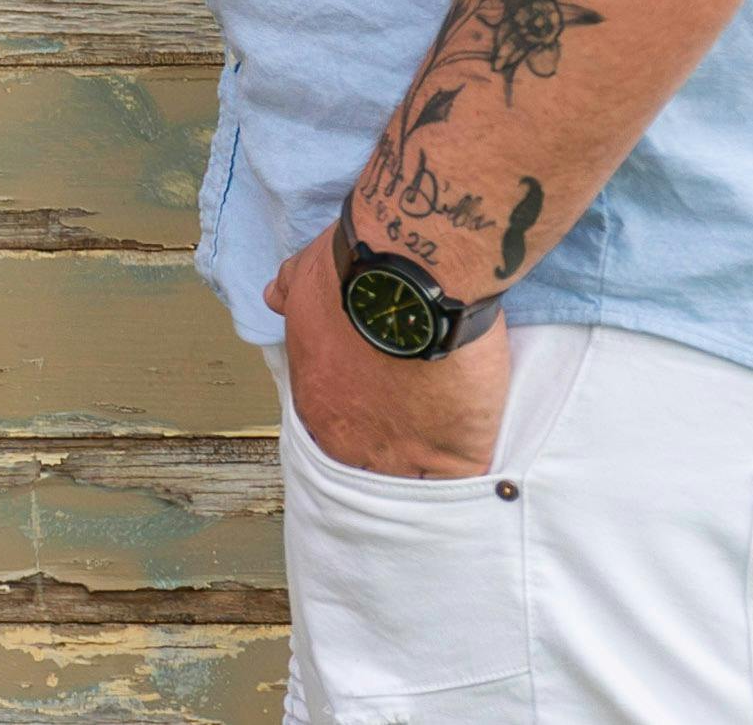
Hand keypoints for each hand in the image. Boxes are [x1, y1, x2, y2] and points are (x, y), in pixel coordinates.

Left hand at [271, 228, 506, 479]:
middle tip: (413, 434)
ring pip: (411, 481)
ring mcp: (404, 451)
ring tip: (445, 455)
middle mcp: (351, 438)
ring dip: (425, 470)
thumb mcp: (309, 277)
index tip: (376, 410)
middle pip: (367, 466)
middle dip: (387, 454)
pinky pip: (461, 478)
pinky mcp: (456, 452)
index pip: (331, 431)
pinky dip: (469, 469)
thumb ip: (292, 292)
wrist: (415, 274)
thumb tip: (275, 295)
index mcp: (316, 400)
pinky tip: (477, 455)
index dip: (356, 423)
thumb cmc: (356, 271)